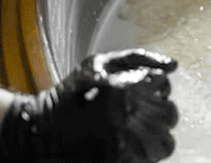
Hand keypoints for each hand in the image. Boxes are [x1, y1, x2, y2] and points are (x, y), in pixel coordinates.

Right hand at [0, 49, 177, 162]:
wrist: (36, 133)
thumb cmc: (70, 94)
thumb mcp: (98, 63)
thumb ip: (138, 58)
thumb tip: (173, 66)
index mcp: (120, 90)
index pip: (162, 86)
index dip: (157, 87)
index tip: (145, 89)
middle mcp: (123, 120)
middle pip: (169, 115)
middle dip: (161, 111)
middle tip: (143, 110)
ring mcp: (121, 147)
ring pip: (165, 143)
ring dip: (158, 134)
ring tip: (140, 129)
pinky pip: (150, 160)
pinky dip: (146, 152)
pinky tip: (131, 142)